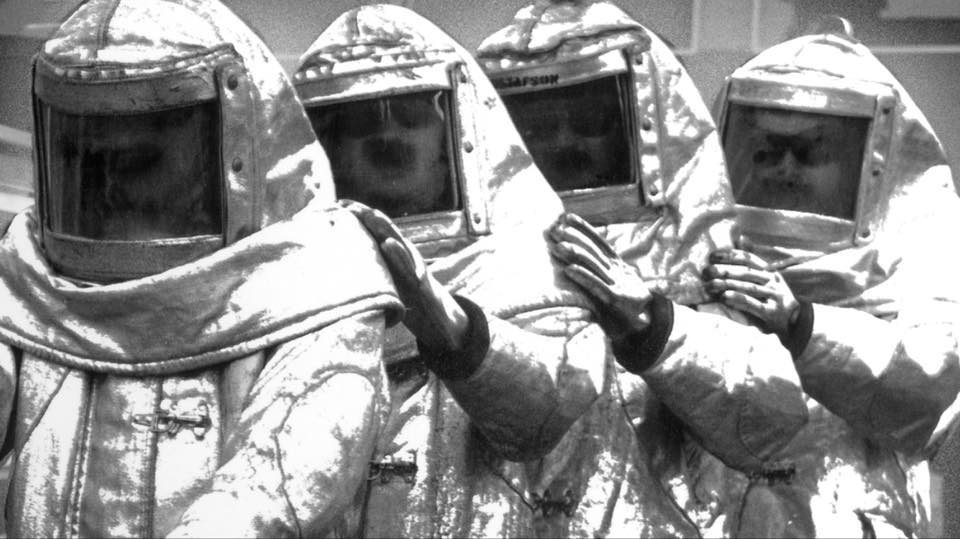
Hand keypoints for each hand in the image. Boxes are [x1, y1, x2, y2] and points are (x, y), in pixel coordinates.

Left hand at [344, 201, 467, 351]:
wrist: (438, 318)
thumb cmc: (408, 297)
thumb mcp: (387, 280)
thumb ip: (373, 266)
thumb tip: (345, 259)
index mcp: (394, 256)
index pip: (375, 232)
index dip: (359, 217)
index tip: (339, 203)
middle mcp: (405, 257)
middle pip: (385, 232)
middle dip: (367, 216)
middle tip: (349, 204)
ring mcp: (414, 268)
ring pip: (398, 244)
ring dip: (383, 228)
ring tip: (370, 215)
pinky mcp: (422, 283)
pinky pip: (409, 267)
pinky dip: (399, 254)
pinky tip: (388, 244)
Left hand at [547, 213, 653, 340]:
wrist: (647, 327)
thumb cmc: (627, 306)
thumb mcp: (618, 285)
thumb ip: (603, 274)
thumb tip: (583, 262)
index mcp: (618, 265)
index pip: (600, 242)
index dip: (584, 229)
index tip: (568, 217)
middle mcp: (618, 271)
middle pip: (594, 250)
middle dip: (575, 238)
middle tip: (556, 229)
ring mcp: (617, 283)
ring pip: (594, 265)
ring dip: (576, 254)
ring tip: (559, 246)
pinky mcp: (615, 299)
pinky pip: (596, 285)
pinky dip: (582, 276)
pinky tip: (569, 270)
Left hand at [703, 248, 799, 338]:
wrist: (795, 324)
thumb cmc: (773, 300)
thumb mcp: (766, 280)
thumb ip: (752, 263)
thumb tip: (741, 237)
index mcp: (770, 272)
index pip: (749, 259)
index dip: (730, 256)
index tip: (712, 256)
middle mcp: (773, 282)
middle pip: (746, 273)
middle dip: (724, 270)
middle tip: (706, 271)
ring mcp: (774, 297)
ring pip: (748, 287)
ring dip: (727, 285)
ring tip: (709, 285)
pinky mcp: (772, 313)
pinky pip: (753, 304)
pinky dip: (738, 299)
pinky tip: (724, 297)